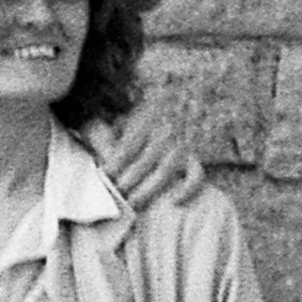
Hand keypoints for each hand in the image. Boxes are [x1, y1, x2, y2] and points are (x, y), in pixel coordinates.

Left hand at [88, 108, 204, 212]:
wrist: (197, 98)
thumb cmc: (163, 109)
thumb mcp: (140, 110)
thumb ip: (123, 127)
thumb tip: (102, 147)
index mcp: (147, 120)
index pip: (126, 149)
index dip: (113, 166)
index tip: (105, 178)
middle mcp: (164, 133)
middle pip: (141, 164)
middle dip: (126, 183)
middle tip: (115, 197)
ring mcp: (182, 145)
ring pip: (163, 173)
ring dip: (146, 191)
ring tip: (133, 203)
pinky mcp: (199, 155)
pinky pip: (195, 176)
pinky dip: (187, 189)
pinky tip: (174, 200)